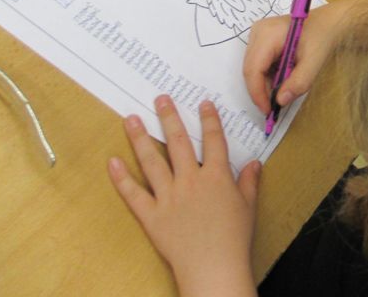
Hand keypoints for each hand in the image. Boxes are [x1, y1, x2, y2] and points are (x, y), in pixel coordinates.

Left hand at [108, 96, 259, 296]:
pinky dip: (121, 178)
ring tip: (131, 119)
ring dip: (140, 138)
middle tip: (160, 99)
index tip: (203, 103)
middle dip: (170, 117)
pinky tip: (113, 161)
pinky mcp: (152, 215)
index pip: (213, 140)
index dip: (209, 120)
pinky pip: (133, 194)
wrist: (213, 268)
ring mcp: (168, 197)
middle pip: (178, 142)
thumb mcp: (248, 206)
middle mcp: (190, 180)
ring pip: (151, 161)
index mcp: (216, 176)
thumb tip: (253, 163)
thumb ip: (249, 182)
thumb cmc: (234, 239)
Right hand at [243, 0, 367, 112]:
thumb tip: (280, 101)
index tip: (268, 110)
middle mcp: (257, 32)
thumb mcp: (314, 61)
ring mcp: (258, 34)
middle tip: (275, 107)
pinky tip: (284, 78)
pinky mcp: (262, 39)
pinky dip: (269, 75)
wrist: (329, 22)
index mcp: (267, 34)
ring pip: (254, 68)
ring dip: (266, 83)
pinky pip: (259, 63)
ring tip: (284, 90)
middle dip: (261, 90)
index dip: (257, 93)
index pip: (253, 69)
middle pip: (251, 69)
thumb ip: (299, 82)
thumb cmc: (322, 37)